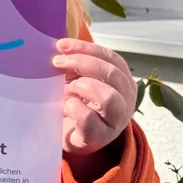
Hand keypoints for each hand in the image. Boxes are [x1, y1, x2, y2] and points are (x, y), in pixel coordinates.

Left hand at [52, 38, 135, 160]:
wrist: (68, 137)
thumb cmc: (76, 105)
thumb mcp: (77, 80)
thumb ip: (76, 65)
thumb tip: (61, 46)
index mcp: (122, 82)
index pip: (112, 59)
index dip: (87, 49)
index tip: (62, 45)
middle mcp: (125, 100)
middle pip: (112, 74)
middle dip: (82, 63)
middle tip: (57, 63)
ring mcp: (115, 121)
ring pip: (110, 97)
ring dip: (84, 86)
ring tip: (67, 89)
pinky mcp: (98, 137)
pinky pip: (90, 119)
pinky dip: (75, 108)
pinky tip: (66, 105)